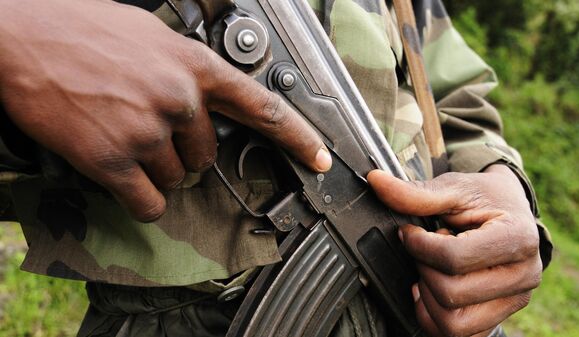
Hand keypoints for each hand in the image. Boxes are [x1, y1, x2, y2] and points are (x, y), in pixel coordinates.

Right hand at [0, 0, 330, 221]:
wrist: (22, 35)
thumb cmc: (82, 30)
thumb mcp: (151, 36)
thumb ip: (185, 69)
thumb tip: (202, 99)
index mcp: (193, 64)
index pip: (262, 107)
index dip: (297, 136)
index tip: (319, 157)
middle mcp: (178, 99)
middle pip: (205, 155)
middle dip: (181, 151)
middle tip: (147, 130)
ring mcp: (147, 131)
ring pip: (176, 179)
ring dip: (154, 170)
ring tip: (121, 137)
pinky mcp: (114, 160)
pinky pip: (148, 203)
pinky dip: (140, 200)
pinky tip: (122, 179)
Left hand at [367, 165, 541, 336]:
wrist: (510, 210)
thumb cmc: (485, 198)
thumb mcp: (453, 188)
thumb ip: (416, 192)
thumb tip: (376, 182)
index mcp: (518, 238)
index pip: (454, 258)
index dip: (419, 246)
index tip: (411, 233)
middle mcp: (524, 275)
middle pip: (451, 294)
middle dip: (424, 269)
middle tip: (424, 250)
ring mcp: (514, 301)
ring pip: (454, 323)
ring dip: (428, 297)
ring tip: (431, 270)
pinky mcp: (500, 317)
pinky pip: (458, 335)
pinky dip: (434, 316)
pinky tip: (431, 290)